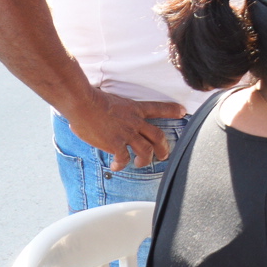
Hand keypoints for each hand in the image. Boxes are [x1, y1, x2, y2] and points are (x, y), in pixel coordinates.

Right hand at [64, 88, 185, 170]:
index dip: (172, 110)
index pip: (158, 108)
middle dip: (163, 147)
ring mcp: (127, 133)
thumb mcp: (113, 101)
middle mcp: (135, 121)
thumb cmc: (92, 99)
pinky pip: (124, 158)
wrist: (83, 103)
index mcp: (135, 109)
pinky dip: (121, 164)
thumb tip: (109, 117)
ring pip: (145, 151)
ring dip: (145, 160)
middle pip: (157, 136)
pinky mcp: (116, 144)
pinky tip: (116, 166)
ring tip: (140, 164)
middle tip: (164, 155)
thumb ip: (118, 111)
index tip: (182, 111)